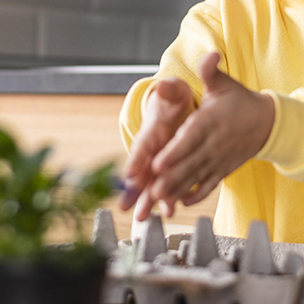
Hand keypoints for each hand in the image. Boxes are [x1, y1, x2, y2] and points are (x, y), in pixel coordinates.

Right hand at [118, 76, 196, 215]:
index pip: (141, 147)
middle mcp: (151, 149)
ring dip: (146, 201)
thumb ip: (169, 90)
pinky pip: (168, 186)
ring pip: (150, 184)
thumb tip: (163, 85)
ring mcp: (159, 161)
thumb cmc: (173, 99)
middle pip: (140, 172)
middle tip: (125, 206)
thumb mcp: (173, 92)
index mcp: (150, 131)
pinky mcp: (169, 168)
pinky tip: (168, 212)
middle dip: (133, 190)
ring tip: (141, 218)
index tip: (130, 173)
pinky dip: (167, 199)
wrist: (178, 106)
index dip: (135, 159)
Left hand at [147, 52, 274, 217]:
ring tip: (161, 202)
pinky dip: (197, 195)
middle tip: (152, 191)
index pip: (189, 139)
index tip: (157, 163)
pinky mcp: (223, 170)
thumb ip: (211, 71)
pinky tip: (182, 203)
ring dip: (178, 190)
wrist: (268, 122)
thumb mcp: (224, 83)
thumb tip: (210, 54)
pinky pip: (209, 186)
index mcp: (209, 121)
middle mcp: (213, 143)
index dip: (173, 152)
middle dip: (170, 178)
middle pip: (189, 163)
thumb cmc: (239, 101)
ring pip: (196, 178)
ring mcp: (219, 159)